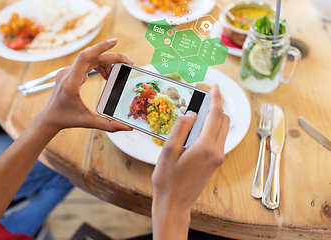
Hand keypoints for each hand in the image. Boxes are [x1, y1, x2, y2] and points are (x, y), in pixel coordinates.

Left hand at [37, 38, 133, 133]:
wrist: (50, 117)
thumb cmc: (67, 119)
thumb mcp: (88, 123)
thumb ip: (109, 125)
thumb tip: (127, 127)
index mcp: (71, 83)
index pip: (86, 56)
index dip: (101, 47)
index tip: (115, 41)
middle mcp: (68, 73)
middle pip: (93, 56)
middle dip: (113, 58)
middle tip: (130, 62)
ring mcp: (67, 71)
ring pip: (91, 58)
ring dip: (107, 62)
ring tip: (118, 73)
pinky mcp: (69, 72)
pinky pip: (87, 63)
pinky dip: (100, 66)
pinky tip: (107, 75)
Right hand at [151, 85, 229, 239]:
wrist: (174, 204)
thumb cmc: (167, 180)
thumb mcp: (168, 151)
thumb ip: (181, 128)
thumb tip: (191, 114)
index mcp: (205, 147)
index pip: (215, 116)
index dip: (216, 99)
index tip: (215, 87)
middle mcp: (217, 152)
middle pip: (224, 121)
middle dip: (216, 107)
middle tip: (201, 100)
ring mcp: (218, 158)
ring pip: (222, 130)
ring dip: (213, 118)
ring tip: (194, 116)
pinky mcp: (215, 163)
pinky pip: (218, 139)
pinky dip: (211, 129)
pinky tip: (195, 131)